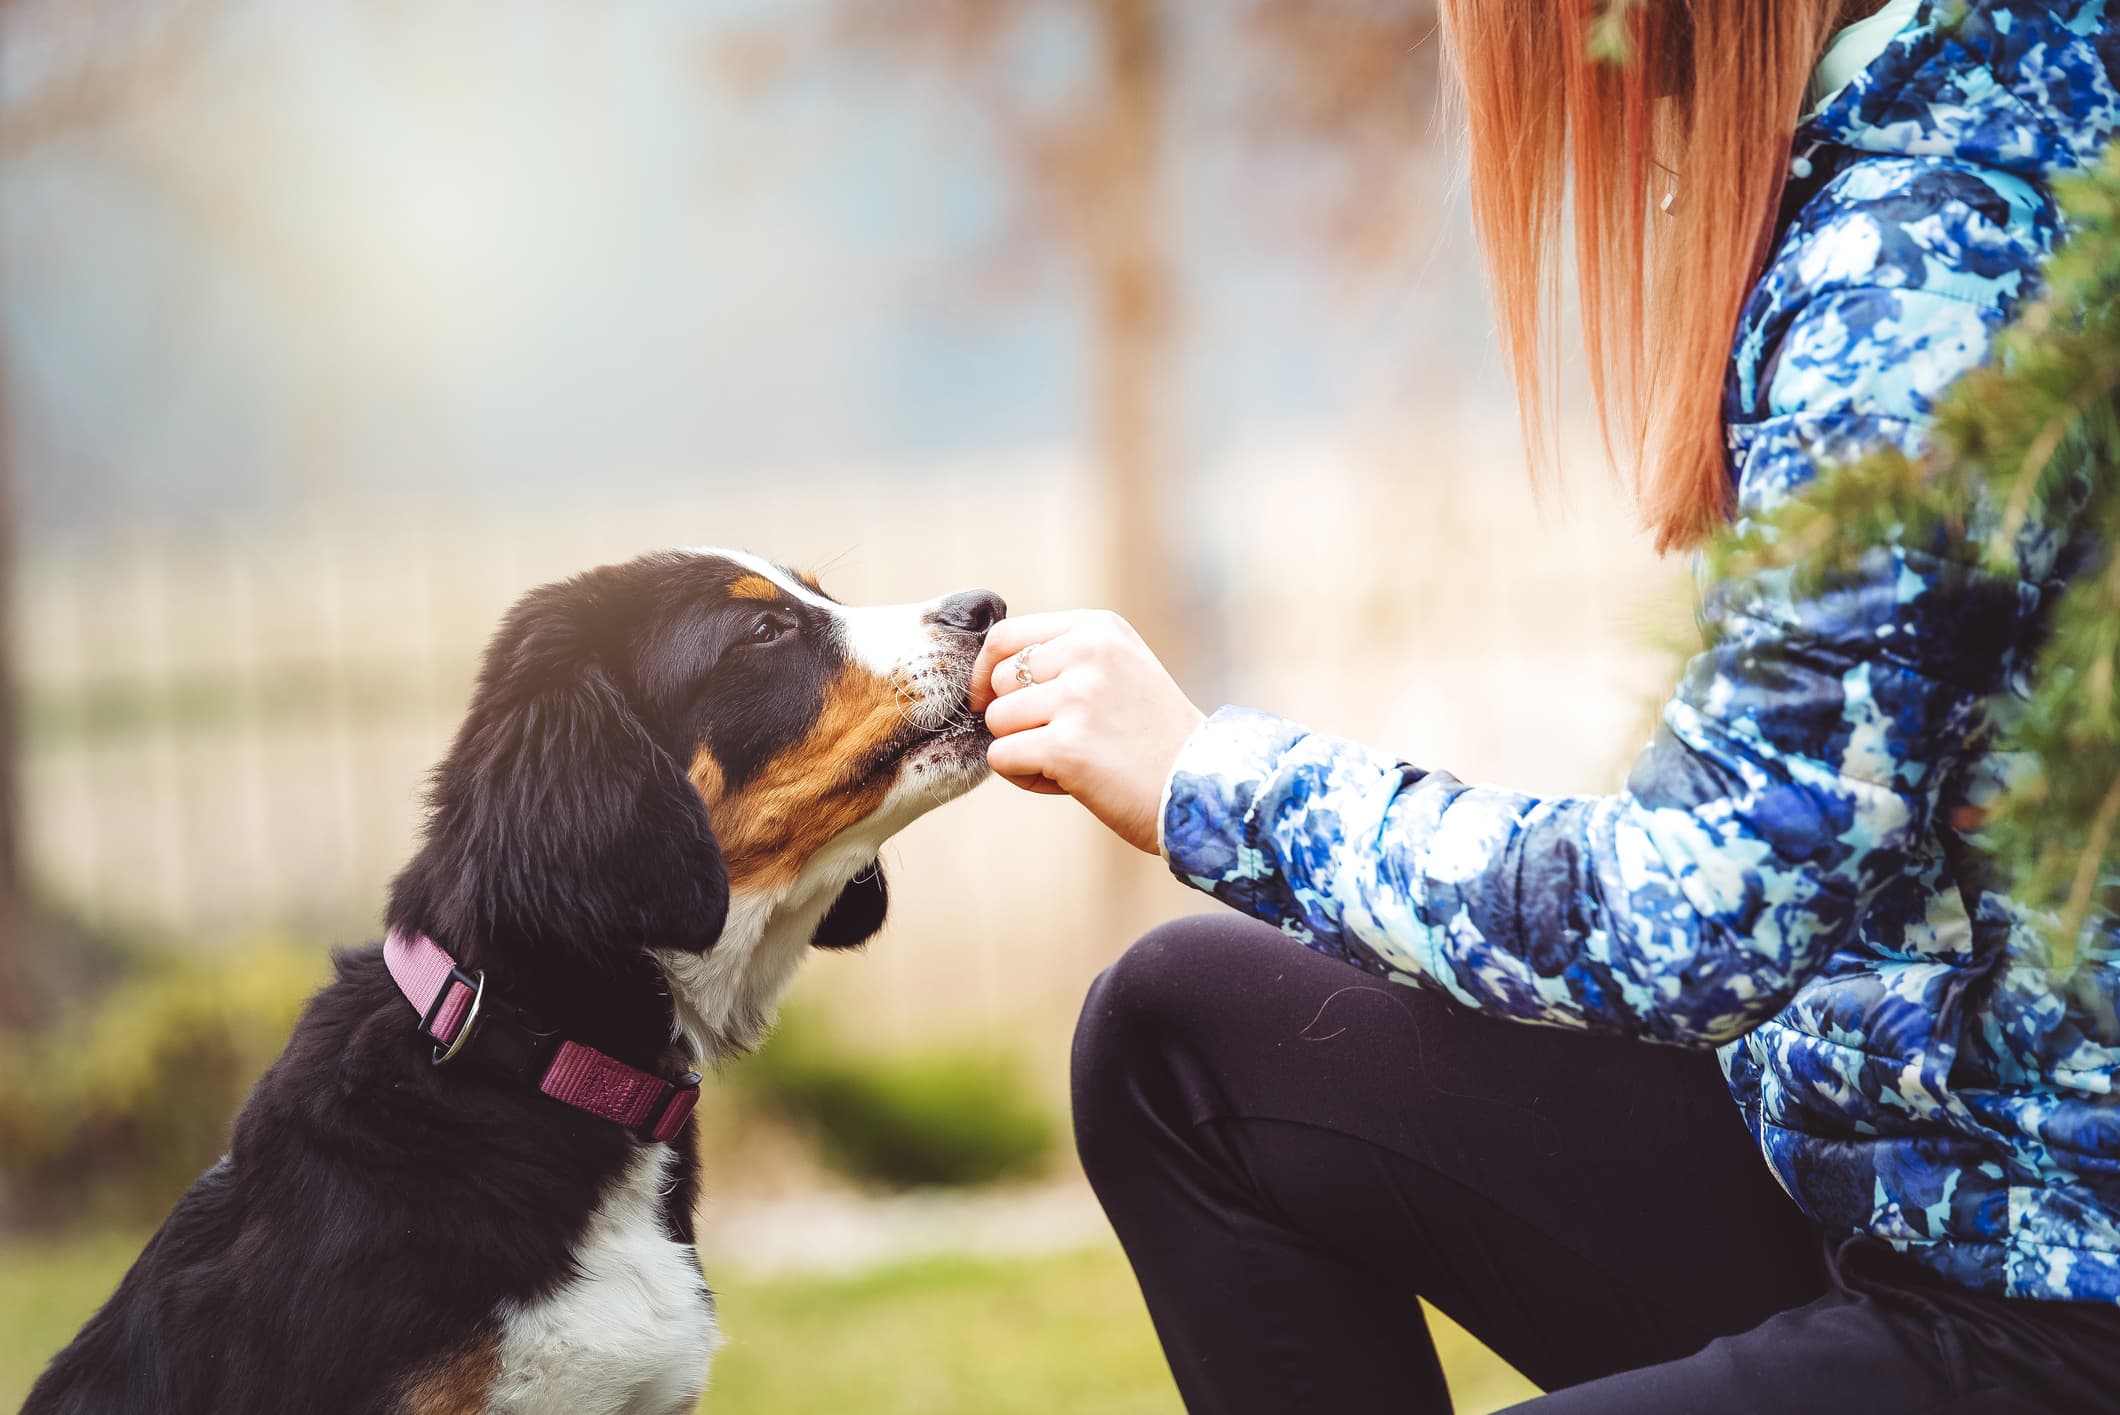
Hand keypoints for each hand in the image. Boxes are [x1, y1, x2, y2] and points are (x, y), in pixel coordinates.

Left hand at [972, 611, 1205, 855]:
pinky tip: (1067, 782)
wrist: (1203, 790)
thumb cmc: (1153, 738)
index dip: (987, 672)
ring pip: (998, 721)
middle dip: (1015, 718)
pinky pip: (1003, 757)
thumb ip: (1063, 658)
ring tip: (1070, 762)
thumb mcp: (1119, 670)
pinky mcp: (1067, 746)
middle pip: (999, 682)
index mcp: (1099, 629)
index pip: (1007, 637)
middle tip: (1063, 741)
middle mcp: (1089, 654)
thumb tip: (984, 670)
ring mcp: (1079, 699)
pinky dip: (1025, 776)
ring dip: (1021, 749)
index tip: (991, 700)